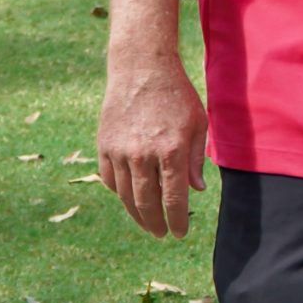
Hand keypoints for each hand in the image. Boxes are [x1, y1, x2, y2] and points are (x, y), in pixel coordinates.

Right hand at [98, 47, 208, 238]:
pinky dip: (119, 193)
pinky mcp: (104, 146)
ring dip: (136, 214)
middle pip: (146, 202)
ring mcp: (120, 151)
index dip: (177, 220)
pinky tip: (129, 199)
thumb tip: (197, 190)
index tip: (179, 233)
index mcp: (172, 150)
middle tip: (162, 233)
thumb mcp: (197, 124)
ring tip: (147, 223)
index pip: (174, 198)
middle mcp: (143, 155)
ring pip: (125, 195)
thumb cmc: (176, 95)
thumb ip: (196, 159)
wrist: (141, 69)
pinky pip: (110, 179)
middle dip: (156, 223)